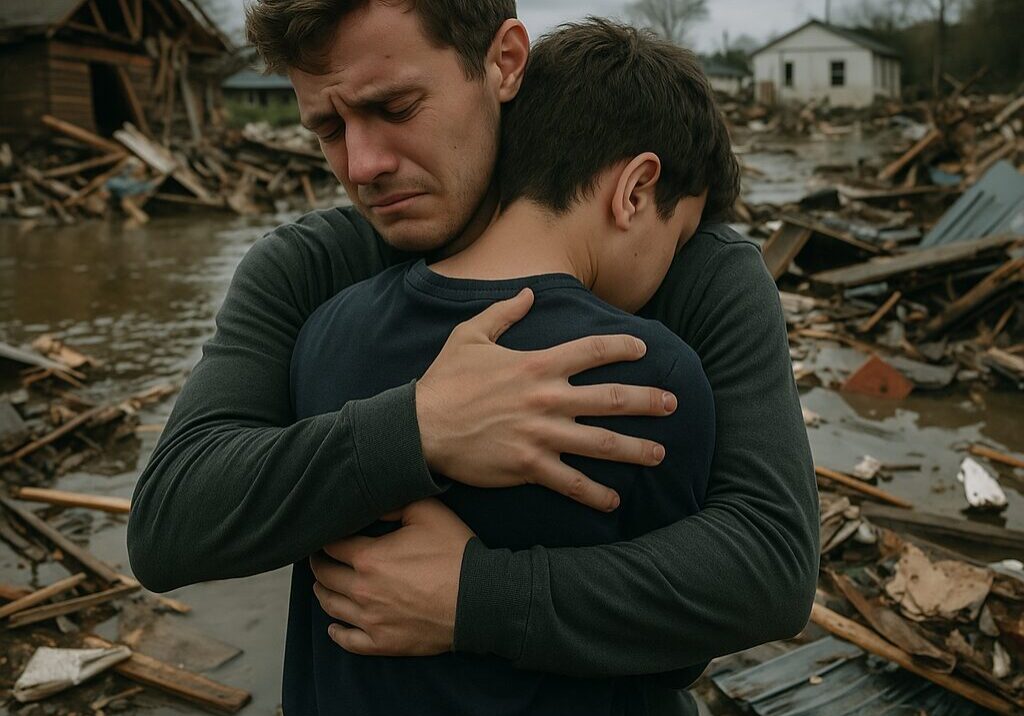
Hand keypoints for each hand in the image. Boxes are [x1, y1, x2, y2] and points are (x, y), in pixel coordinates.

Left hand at [310, 499, 472, 655]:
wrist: (480, 599)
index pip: (331, 546)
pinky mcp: (383, 643)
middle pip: (325, 576)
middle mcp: (363, 590)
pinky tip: (334, 626)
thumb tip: (370, 505)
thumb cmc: (455, 553)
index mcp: (369, 558)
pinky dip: (336, 633)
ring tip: (324, 584)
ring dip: (323, 592)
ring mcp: (371, 620)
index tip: (325, 534)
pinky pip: (348, 641)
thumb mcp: (427, 512)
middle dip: (319, 564)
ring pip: (331, 607)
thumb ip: (393, 504)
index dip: (325, 538)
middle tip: (319, 557)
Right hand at [416, 288, 676, 511]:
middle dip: (646, 401)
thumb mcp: (470, 335)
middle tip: (672, 403)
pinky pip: (571, 482)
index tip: (643, 347)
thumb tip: (527, 292)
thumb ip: (503, 312)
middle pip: (610, 398)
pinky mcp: (529, 465)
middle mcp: (547, 398)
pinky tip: (615, 499)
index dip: (622, 346)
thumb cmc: (444, 381)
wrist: (420, 427)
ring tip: (660, 454)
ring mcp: (541, 434)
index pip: (592, 350)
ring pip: (600, 442)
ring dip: (634, 449)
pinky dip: (595, 493)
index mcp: (536, 364)